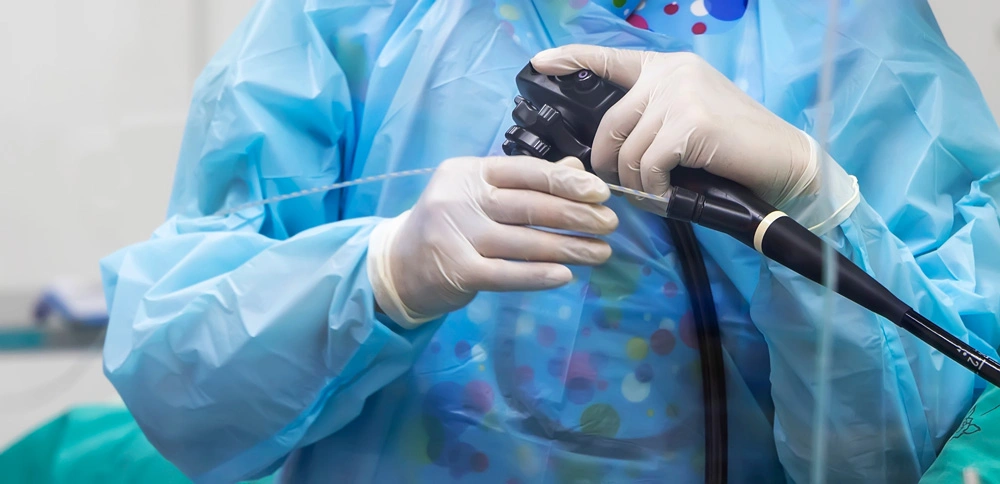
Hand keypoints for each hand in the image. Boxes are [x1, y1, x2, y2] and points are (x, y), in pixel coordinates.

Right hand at [367, 156, 618, 326]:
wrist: (398, 264)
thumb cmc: (450, 224)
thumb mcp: (480, 194)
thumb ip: (525, 182)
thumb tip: (575, 169)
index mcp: (469, 172)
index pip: (527, 172)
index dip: (568, 182)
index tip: (600, 193)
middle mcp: (460, 198)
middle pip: (530, 206)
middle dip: (576, 216)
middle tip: (609, 225)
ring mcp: (456, 235)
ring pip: (525, 242)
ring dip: (569, 248)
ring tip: (601, 253)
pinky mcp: (457, 271)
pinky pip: (507, 274)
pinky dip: (539, 276)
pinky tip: (566, 275)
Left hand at [531, 45, 857, 231]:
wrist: (784, 161)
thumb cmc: (733, 149)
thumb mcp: (688, 120)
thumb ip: (652, 118)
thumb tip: (612, 145)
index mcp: (668, 67)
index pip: (610, 59)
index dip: (572, 59)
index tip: (540, 63)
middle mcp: (672, 73)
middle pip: (610, 122)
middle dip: (607, 162)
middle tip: (620, 184)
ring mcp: (680, 95)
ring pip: (627, 149)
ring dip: (634, 182)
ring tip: (653, 193)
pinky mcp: (690, 123)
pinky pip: (647, 164)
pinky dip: (652, 188)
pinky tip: (667, 194)